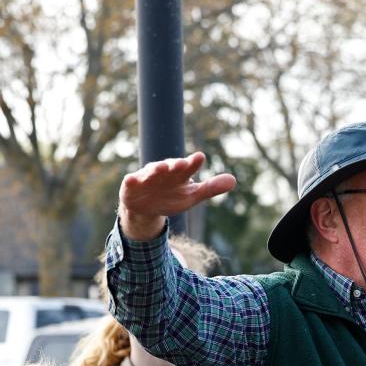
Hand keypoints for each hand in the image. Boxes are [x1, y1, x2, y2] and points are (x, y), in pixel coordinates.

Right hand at [118, 152, 235, 239]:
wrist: (147, 208)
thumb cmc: (171, 197)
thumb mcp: (192, 196)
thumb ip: (211, 188)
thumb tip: (234, 180)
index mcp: (180, 174)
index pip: (188, 166)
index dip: (193, 163)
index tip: (200, 157)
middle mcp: (164, 171)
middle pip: (170, 166)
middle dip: (175, 165)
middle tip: (181, 164)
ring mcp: (147, 177)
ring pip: (152, 171)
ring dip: (156, 169)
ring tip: (161, 168)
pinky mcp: (132, 185)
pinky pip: (131, 182)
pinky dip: (132, 180)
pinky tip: (131, 179)